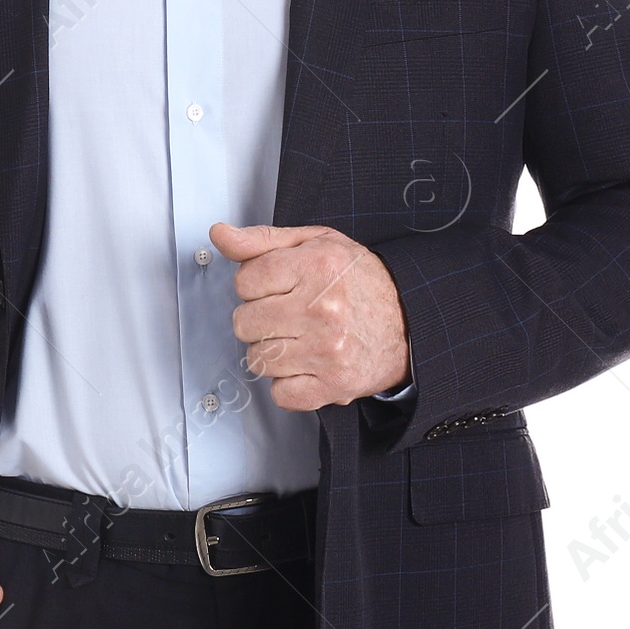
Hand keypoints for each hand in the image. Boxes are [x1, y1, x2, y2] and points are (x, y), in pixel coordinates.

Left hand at [210, 222, 410, 410]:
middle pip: (245, 322)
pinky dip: (288, 384)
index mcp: (316, 266)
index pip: (245, 280)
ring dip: (272, 352)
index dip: (255, 284)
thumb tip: (220, 234)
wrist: (409, 320)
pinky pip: (280, 393)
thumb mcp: (315, 243)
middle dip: (259, 318)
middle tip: (286, 313)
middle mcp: (321, 308)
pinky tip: (305, 364)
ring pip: (258, 359)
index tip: (276, 286)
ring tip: (298, 338)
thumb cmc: (359, 280)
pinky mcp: (333, 384)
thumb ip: (262, 240)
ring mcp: (327, 349)